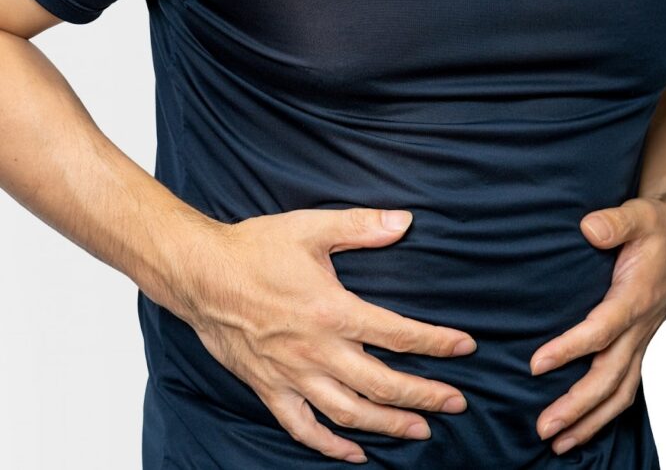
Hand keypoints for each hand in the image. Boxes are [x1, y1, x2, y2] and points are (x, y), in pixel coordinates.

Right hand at [168, 207, 477, 463]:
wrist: (199, 274)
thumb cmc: (254, 249)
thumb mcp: (311, 228)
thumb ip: (362, 227)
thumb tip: (405, 221)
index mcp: (333, 312)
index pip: (399, 335)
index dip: (437, 343)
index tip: (465, 347)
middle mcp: (316, 351)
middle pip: (383, 384)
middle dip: (425, 395)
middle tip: (457, 403)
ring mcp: (292, 375)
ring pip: (349, 413)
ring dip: (389, 424)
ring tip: (421, 430)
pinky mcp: (269, 388)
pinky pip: (302, 428)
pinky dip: (329, 447)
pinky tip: (354, 454)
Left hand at [529, 183, 665, 454]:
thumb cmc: (659, 227)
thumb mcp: (640, 214)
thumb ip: (615, 221)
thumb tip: (590, 228)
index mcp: (636, 297)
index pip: (601, 331)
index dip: (570, 349)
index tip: (536, 364)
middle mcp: (640, 326)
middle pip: (610, 377)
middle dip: (578, 406)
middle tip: (543, 427)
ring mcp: (641, 339)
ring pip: (620, 391)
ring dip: (591, 420)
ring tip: (559, 442)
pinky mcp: (638, 343)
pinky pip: (624, 386)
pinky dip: (604, 411)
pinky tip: (581, 425)